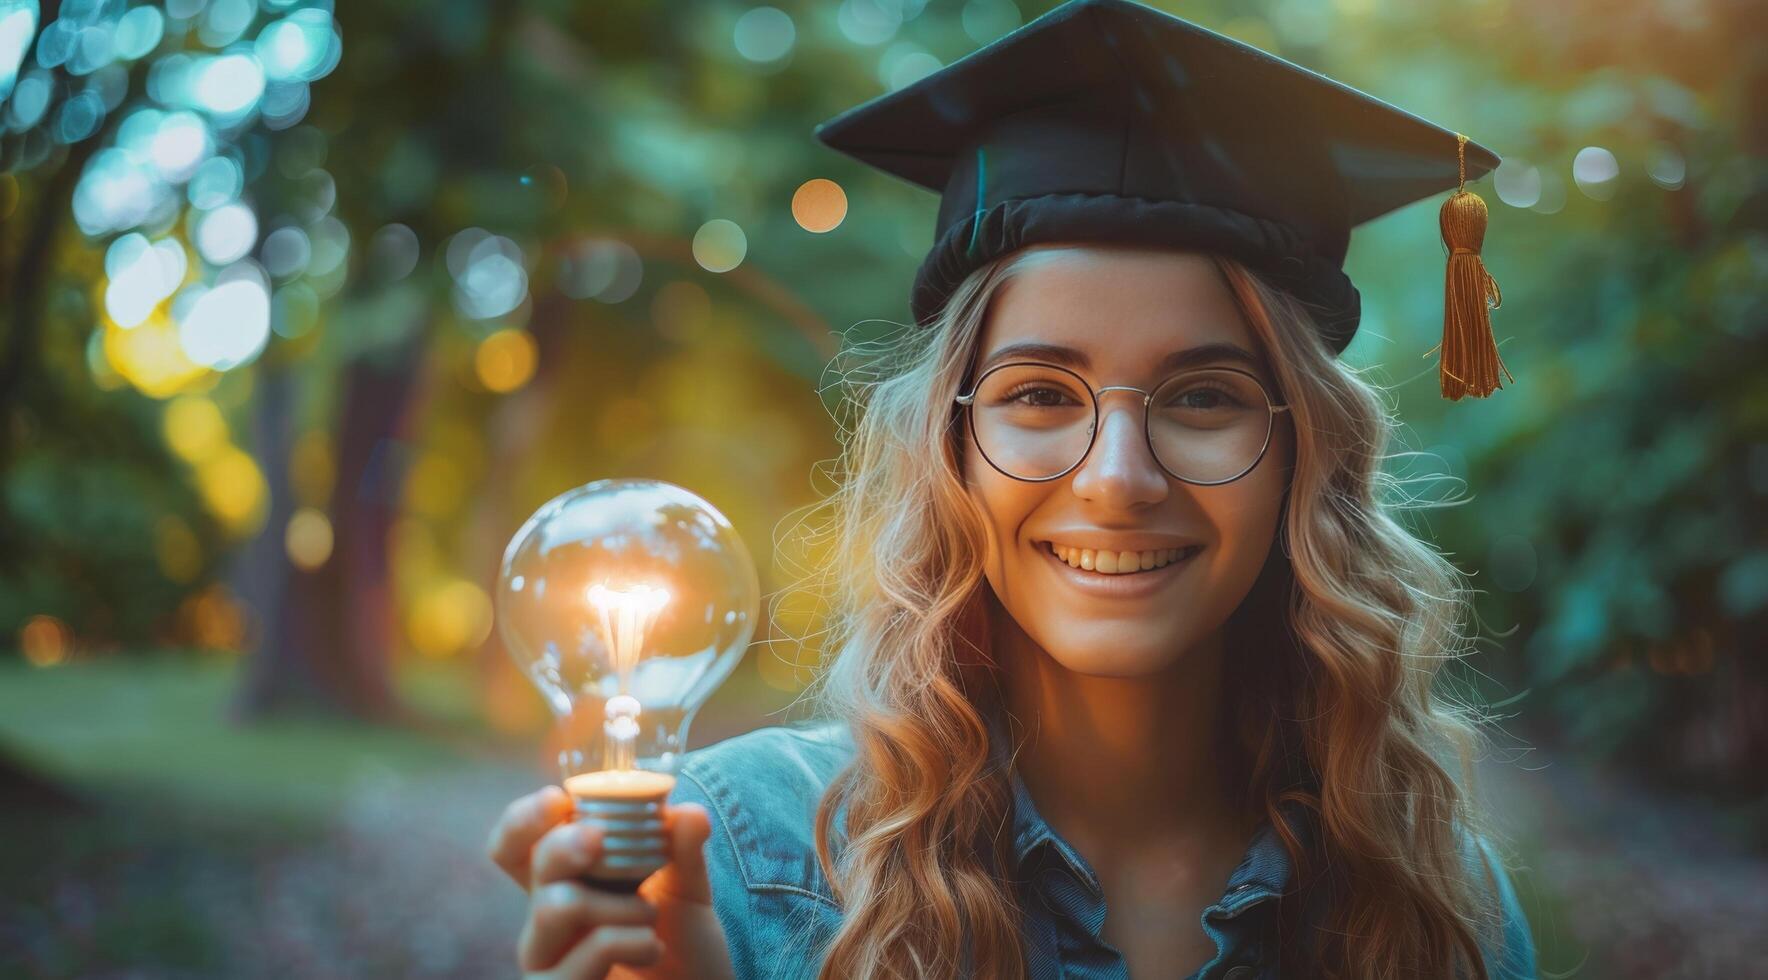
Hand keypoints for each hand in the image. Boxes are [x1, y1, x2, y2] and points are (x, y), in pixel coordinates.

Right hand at [487, 786, 735, 979]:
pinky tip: (651, 947)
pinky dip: (624, 941)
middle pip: (530, 867)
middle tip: (598, 838)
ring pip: (552, 906)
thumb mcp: (688, 891)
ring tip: (650, 914)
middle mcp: (548, 918)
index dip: (523, 820)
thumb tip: (689, 813)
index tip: (559, 799)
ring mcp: (549, 959)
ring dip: (612, 902)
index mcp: (567, 881)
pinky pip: (582, 953)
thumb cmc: (682, 945)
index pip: (516, 847)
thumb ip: (684, 851)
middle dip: (562, 843)